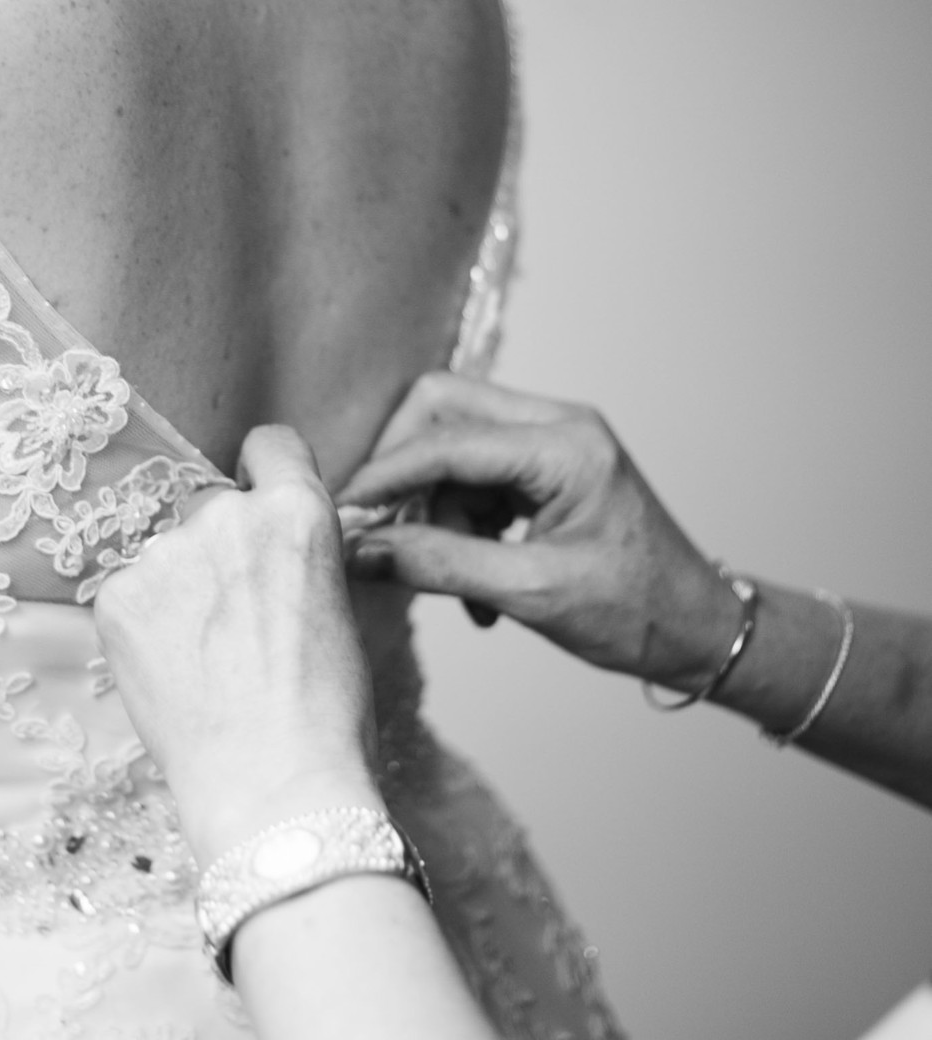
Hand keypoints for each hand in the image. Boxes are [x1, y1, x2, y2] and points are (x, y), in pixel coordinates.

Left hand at [94, 426, 381, 864]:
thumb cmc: (325, 712)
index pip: (271, 445)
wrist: (272, 783)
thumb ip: (302, 555)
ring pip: (168, 554)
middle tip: (237, 623)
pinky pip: (129, 593)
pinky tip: (174, 675)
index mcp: (297, 512)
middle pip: (213, 507)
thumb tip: (281, 546)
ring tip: (207, 663)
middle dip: (221, 550)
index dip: (266, 474)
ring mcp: (165, 553)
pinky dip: (145, 626)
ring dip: (180, 589)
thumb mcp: (339, 609)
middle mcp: (227, 515)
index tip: (259, 501)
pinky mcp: (117, 597)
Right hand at [338, 373, 739, 690]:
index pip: (447, 441)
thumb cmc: (636, 613)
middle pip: (443, 410)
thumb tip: (360, 552)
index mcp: (565, 446)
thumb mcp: (530, 594)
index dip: (383, 477)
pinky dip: (460, 522)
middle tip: (385, 535)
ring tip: (455, 583)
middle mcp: (559, 424)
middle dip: (403, 473)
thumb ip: (440, 565)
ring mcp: (554, 441)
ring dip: (435, 511)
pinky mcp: (547, 466)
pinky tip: (477, 581)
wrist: (698, 629)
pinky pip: (476, 473)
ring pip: (454, 446)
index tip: (341, 516)